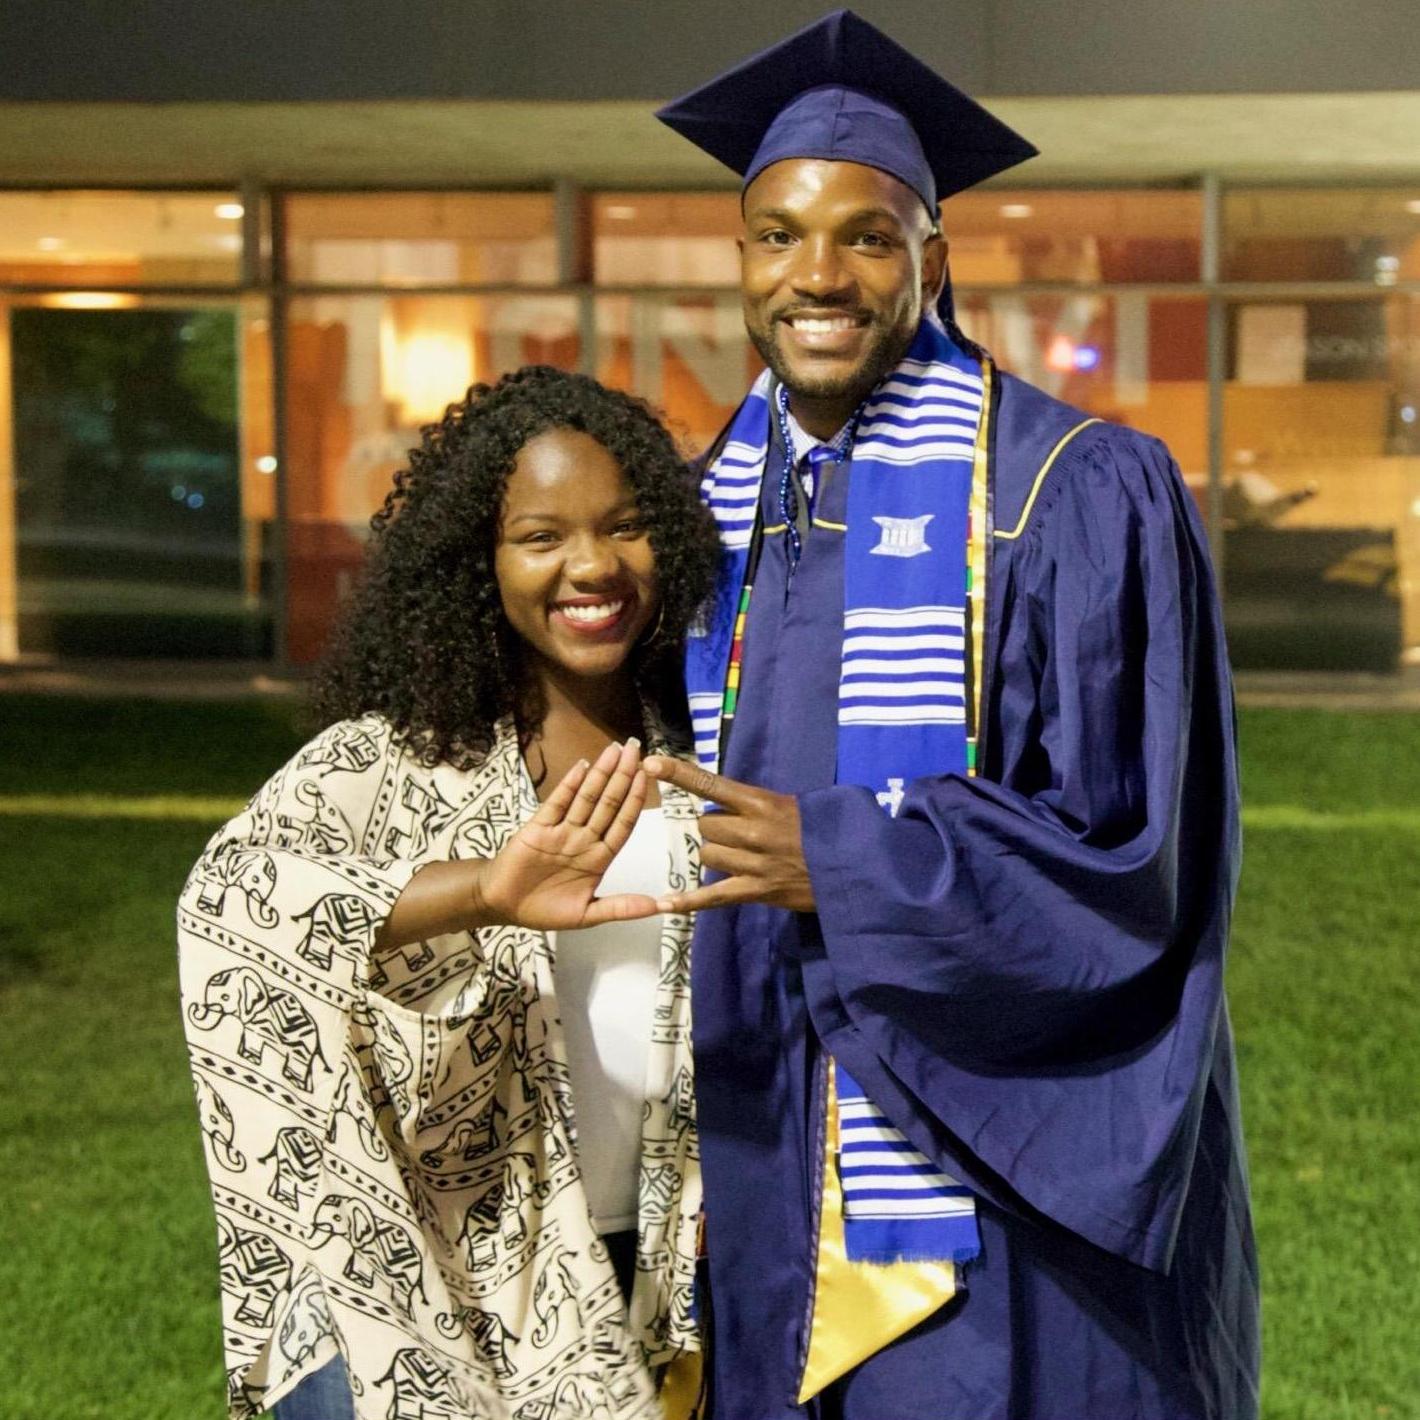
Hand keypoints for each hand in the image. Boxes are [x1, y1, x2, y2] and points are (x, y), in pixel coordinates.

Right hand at [479, 739, 659, 929]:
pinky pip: (556, 803)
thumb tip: (658, 906)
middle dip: (622, 776)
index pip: (622, 824)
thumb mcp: (586, 915)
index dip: (635, 801)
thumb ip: (620, 908)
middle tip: (636, 748)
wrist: (502, 907)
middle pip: (608, 804)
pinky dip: (569, 785)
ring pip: (586, 798)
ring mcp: (561, 831)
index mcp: (598, 858)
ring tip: (615, 749)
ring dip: (600, 774)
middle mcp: (583, 839)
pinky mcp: (538, 827)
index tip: (648, 777)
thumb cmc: (544, 910)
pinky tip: (582, 766)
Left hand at [641, 757, 813, 913]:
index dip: (680, 773)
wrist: (855, 867)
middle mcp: (753, 831)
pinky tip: (665, 904)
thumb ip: (759, 803)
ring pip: (707, 855)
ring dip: (716, 854)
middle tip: (738, 832)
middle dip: (714, 827)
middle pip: (705, 825)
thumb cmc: (826, 830)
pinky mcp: (756, 892)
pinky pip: (713, 897)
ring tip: (741, 857)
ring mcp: (753, 864)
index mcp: (762, 803)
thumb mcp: (796, 804)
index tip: (651, 763)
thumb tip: (726, 801)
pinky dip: (688, 902)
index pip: (712, 784)